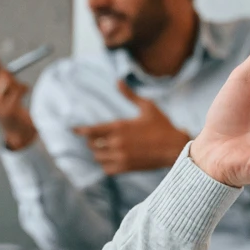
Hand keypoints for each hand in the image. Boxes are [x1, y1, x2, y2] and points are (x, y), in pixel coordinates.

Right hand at [0, 53, 37, 150]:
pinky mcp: (6, 111)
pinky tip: (23, 91)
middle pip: (1, 74)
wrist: (13, 124)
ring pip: (9, 81)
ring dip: (16, 82)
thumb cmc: (3, 99)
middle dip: (9, 74)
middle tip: (12, 79)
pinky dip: (24, 88)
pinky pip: (18, 90)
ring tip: (18, 87)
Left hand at [72, 82, 190, 175]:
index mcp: (120, 127)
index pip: (91, 130)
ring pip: (97, 157)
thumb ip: (130, 95)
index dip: (80, 130)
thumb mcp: (147, 107)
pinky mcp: (126, 167)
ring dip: (98, 153)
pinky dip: (105, 164)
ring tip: (103, 148)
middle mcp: (117, 142)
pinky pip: (106, 168)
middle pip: (92, 144)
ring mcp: (121, 156)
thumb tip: (118, 80)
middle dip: (92, 141)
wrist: (175, 147)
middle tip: (95, 138)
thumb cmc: (162, 125)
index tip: (74, 129)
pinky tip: (110, 158)